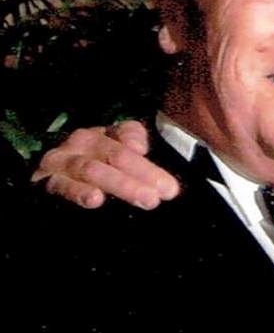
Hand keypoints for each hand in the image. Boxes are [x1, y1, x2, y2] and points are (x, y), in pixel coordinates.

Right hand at [32, 121, 178, 209]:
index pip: (126, 133)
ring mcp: (62, 161)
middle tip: (168, 191)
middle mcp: (82, 143)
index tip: (162, 169)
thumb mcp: (123, 164)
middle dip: (144, 172)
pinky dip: (79, 192)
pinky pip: (63, 186)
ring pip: (92, 169)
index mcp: (105, 135)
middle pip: (115, 154)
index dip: (142, 144)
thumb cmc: (102, 176)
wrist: (54, 186)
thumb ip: (137, 153)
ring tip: (146, 198)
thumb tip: (143, 153)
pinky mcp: (47, 182)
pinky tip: (95, 199)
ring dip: (122, 184)